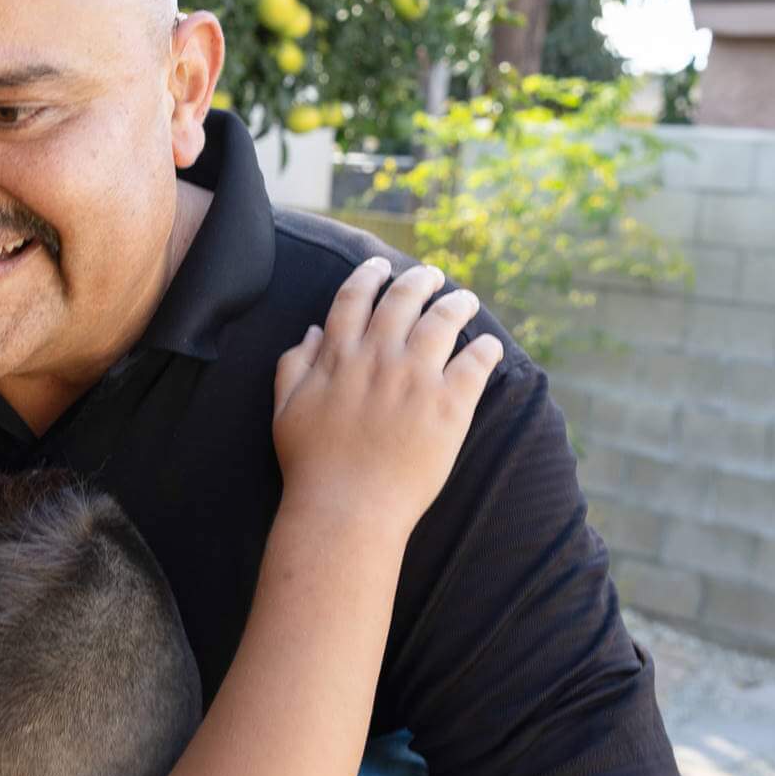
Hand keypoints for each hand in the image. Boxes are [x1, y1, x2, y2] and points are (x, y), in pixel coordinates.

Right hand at [272, 255, 502, 528]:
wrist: (346, 509)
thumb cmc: (310, 466)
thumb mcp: (285, 409)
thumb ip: (295, 364)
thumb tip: (312, 331)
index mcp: (339, 356)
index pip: (355, 297)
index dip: (369, 275)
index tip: (380, 266)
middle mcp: (379, 357)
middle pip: (404, 299)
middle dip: (419, 280)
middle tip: (431, 275)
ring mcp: (417, 379)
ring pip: (443, 321)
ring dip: (457, 303)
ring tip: (465, 300)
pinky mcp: (450, 406)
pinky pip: (475, 363)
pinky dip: (485, 349)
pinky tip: (489, 346)